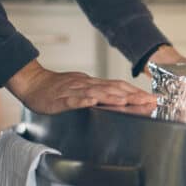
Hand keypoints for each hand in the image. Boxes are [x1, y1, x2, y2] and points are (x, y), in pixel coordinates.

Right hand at [6, 60, 156, 114]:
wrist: (33, 83)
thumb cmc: (56, 88)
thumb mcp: (82, 88)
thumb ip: (99, 93)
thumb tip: (119, 96)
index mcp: (93, 84)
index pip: (119, 86)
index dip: (136, 92)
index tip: (152, 98)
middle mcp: (87, 85)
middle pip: (113, 88)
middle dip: (132, 95)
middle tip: (149, 101)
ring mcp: (74, 91)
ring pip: (96, 92)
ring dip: (113, 97)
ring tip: (128, 101)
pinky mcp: (60, 99)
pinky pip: (73, 99)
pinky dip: (83, 100)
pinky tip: (92, 102)